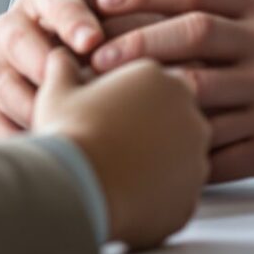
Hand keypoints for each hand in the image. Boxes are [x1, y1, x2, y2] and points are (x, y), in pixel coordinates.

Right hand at [0, 0, 157, 136]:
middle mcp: (14, 25)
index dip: (72, 20)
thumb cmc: (117, 26)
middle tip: (71, 85)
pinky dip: (21, 137)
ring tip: (63, 125)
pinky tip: (49, 150)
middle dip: (44, 64)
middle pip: (18, 42)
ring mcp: (0, 66)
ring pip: (2, 85)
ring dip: (31, 105)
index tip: (93, 40)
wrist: (97, 59)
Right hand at [31, 49, 208, 250]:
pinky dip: (161, 196)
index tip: (118, 113)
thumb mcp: (58, 91)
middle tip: (121, 145)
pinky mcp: (191, 196)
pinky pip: (181, 194)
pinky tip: (132, 197)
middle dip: (156, 131)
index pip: (163, 85)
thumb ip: (65, 68)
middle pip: (179, 120)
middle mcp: (189, 114)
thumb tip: (60, 56)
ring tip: (122, 173)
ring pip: (184, 158)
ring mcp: (196, 157)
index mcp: (162, 80)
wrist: (75, 186)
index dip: (140, 100)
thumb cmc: (68, 134)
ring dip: (161, 164)